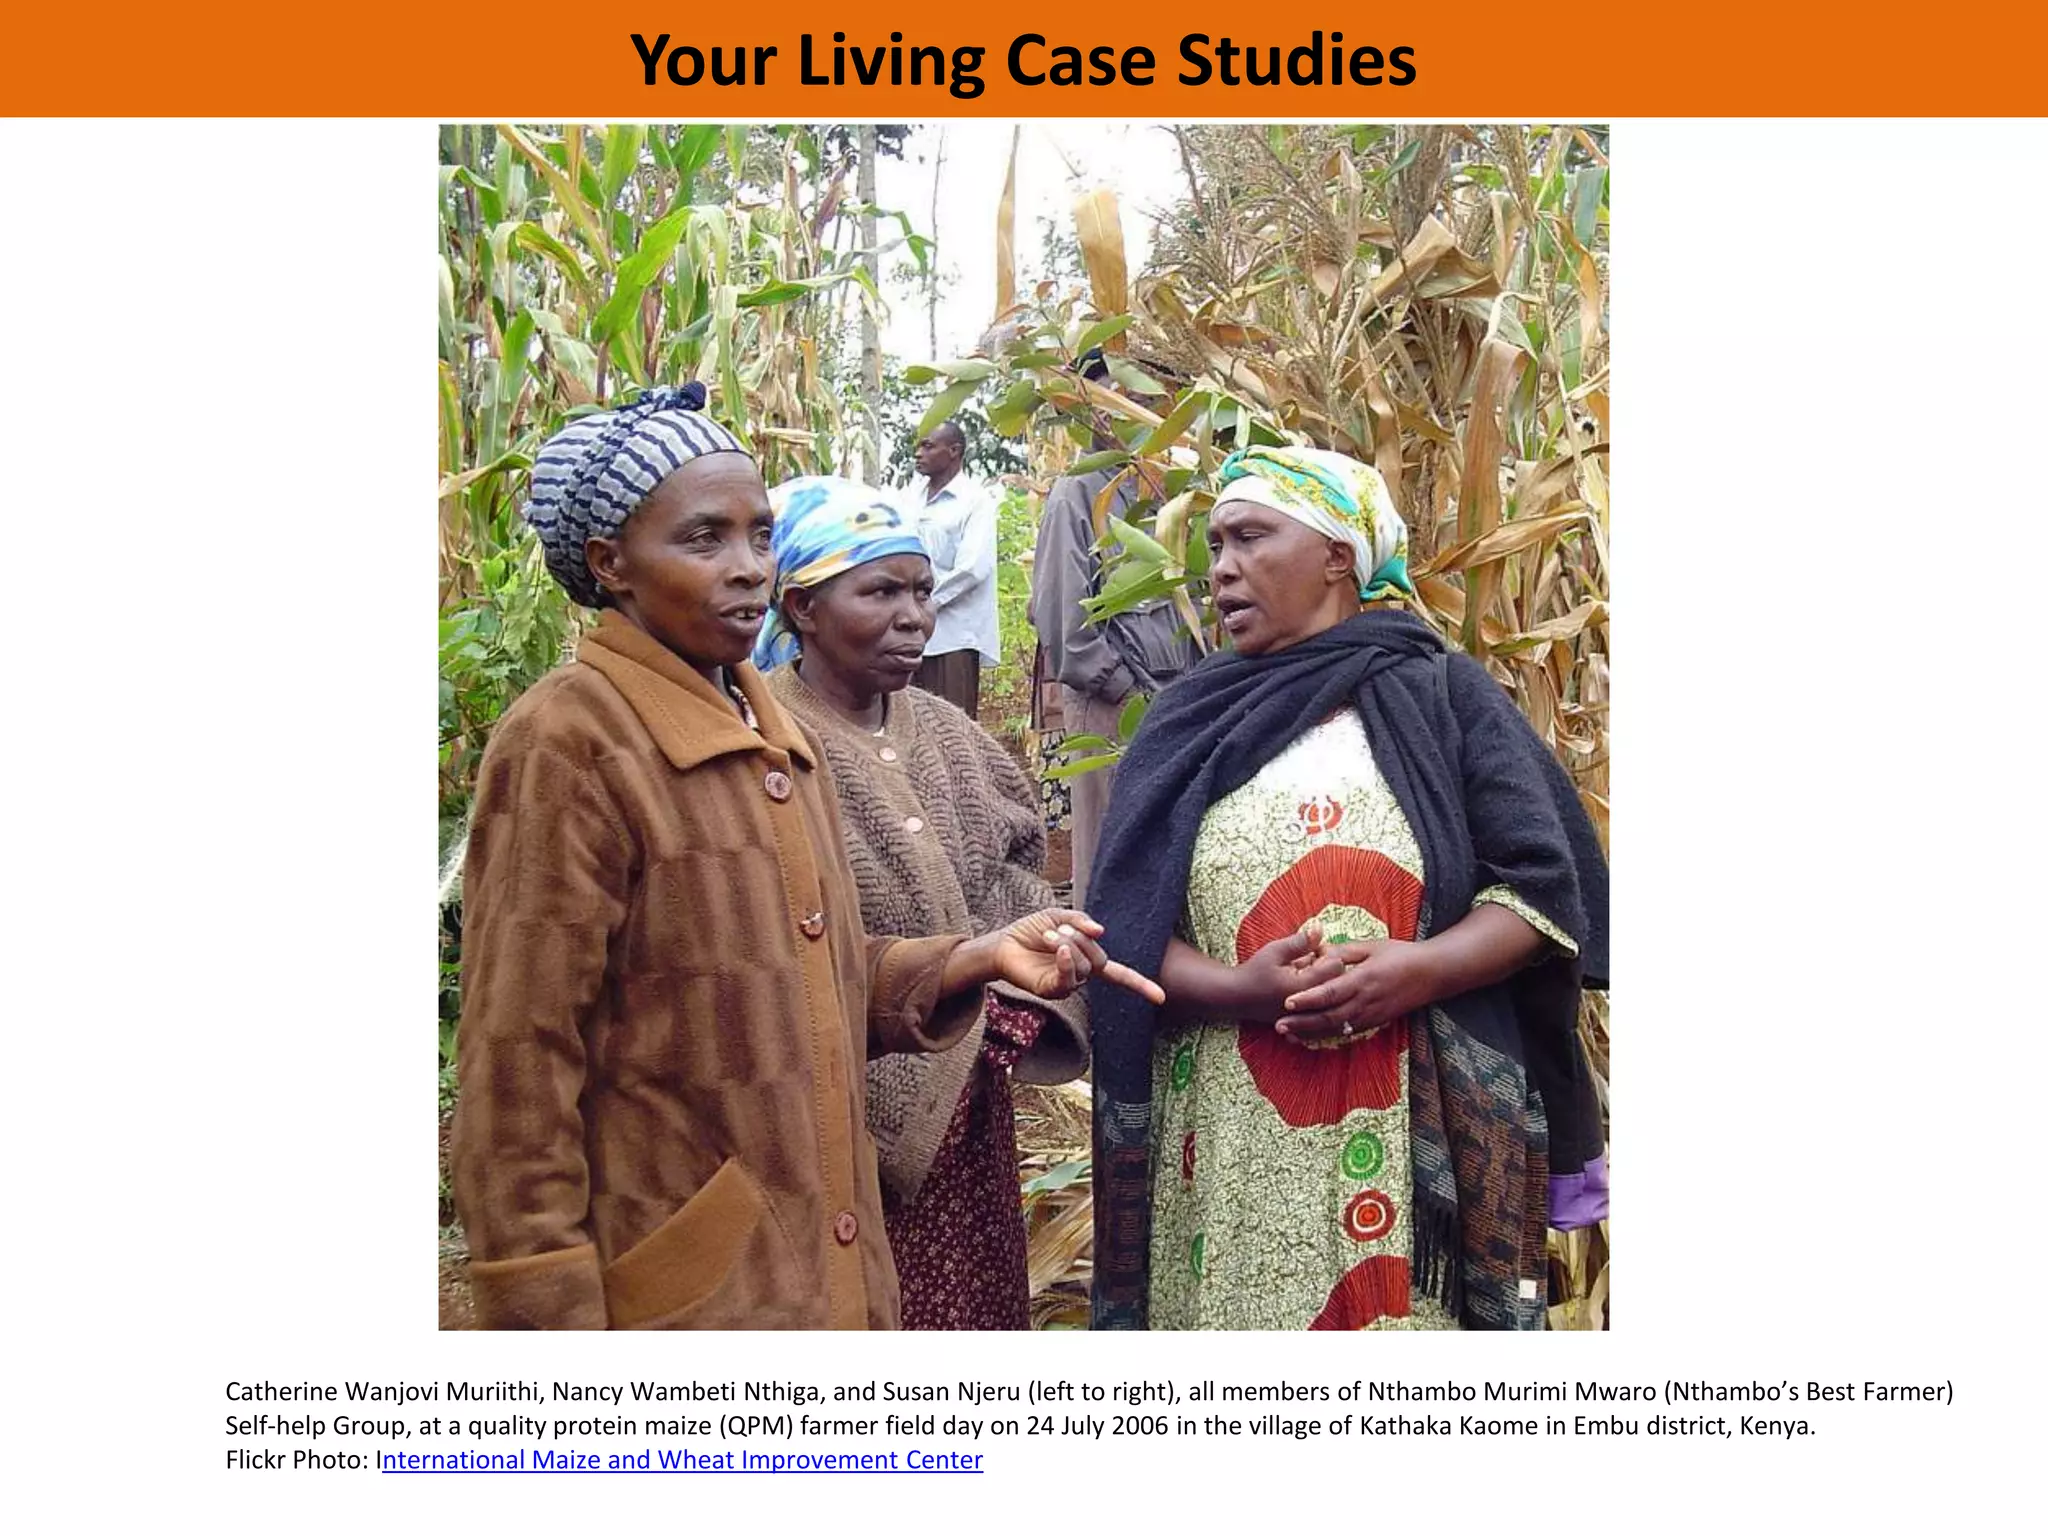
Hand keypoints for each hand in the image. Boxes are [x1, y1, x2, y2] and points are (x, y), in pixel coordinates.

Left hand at [988, 908, 1165, 1004]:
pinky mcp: (1052, 990)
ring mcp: (1068, 984)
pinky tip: (1058, 949)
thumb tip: (1101, 931)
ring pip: (1085, 966)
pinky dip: (1067, 960)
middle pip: (1100, 960)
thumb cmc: (1031, 931)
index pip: (1120, 974)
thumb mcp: (1058, 917)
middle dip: (1082, 940)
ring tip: (1047, 936)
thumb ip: (1080, 922)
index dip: (1140, 985)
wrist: (1004, 943)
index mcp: (1088, 958)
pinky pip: (1069, 978)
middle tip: (1058, 930)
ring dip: (1068, 944)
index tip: (1160, 998)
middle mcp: (1082, 974)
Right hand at [1231, 925, 1346, 1017]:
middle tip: (1308, 961)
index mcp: (1304, 986)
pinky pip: (1325, 1007)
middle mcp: (1311, 1005)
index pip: (1336, 965)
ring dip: (1325, 982)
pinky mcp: (1306, 1023)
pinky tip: (1306, 990)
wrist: (1237, 998)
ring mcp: (1309, 1016)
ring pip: (1334, 995)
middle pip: (1339, 981)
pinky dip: (1320, 997)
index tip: (1311, 950)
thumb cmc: (1254, 972)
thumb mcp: (1275, 951)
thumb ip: (1300, 941)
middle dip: (1328, 968)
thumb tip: (1321, 927)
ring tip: (1305, 975)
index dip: (1327, 952)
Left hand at [1277, 938, 1439, 1044]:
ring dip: (1312, 1033)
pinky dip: (1328, 1035)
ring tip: (1289, 1035)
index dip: (1308, 999)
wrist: (1432, 974)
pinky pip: (1348, 1032)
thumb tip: (1317, 952)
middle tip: (1279, 1026)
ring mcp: (1371, 1015)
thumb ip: (1343, 951)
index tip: (1287, 1002)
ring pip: (1337, 1028)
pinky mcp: (1375, 1022)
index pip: (1331, 993)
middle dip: (1302, 1023)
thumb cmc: (1400, 955)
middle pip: (1329, 1017)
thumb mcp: (1371, 946)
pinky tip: (1311, 1037)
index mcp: (1363, 979)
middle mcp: (1366, 1002)